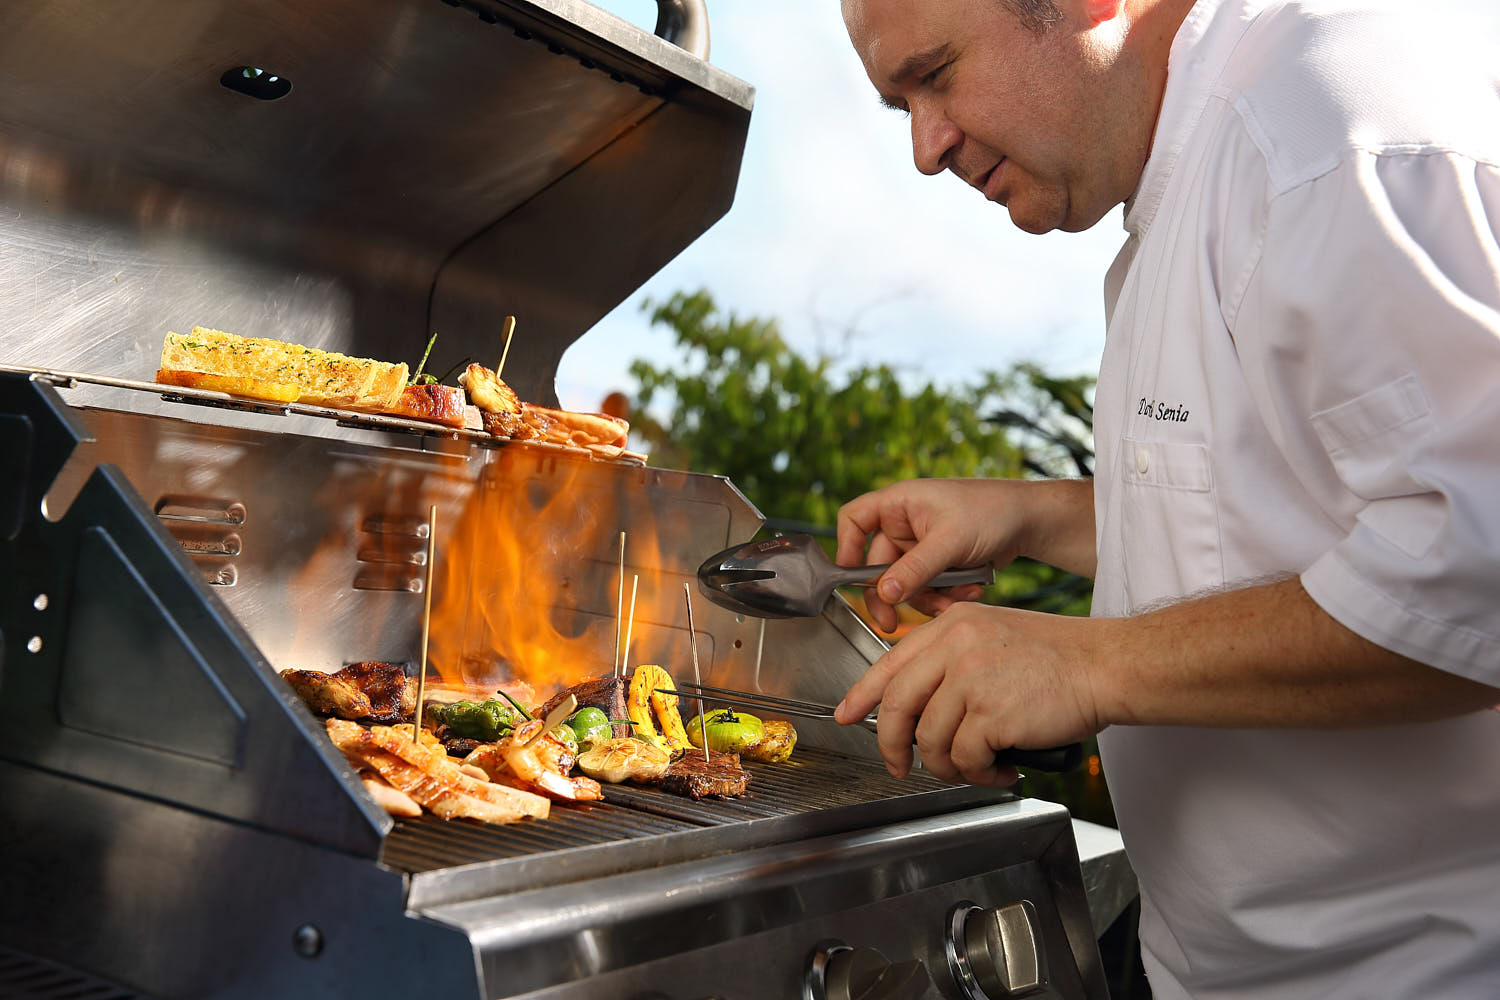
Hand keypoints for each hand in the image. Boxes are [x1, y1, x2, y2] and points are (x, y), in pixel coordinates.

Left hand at [835, 602, 1103, 785]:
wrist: (1107, 665)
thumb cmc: (1062, 658)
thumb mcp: (995, 637)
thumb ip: (954, 661)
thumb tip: (919, 704)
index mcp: (954, 624)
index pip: (890, 660)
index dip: (862, 693)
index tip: (847, 715)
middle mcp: (956, 645)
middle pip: (897, 705)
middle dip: (891, 744)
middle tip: (898, 766)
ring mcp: (972, 677)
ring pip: (931, 739)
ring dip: (948, 765)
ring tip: (976, 766)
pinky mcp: (992, 711)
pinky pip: (965, 758)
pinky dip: (980, 773)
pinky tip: (1000, 768)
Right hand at [836, 479, 1020, 632]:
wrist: (1029, 521)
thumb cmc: (991, 511)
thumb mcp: (950, 541)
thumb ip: (916, 569)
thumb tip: (884, 593)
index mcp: (899, 503)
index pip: (854, 519)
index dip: (845, 547)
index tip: (848, 577)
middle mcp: (904, 523)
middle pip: (878, 565)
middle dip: (893, 594)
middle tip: (892, 621)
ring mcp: (920, 546)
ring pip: (904, 584)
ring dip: (927, 598)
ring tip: (955, 599)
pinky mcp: (937, 564)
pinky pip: (927, 589)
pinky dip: (944, 597)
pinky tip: (968, 591)